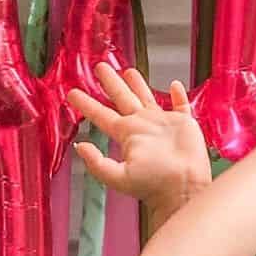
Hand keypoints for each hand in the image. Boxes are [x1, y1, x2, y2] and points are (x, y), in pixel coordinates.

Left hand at [68, 65, 211, 225]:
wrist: (183, 188)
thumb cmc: (153, 185)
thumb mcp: (118, 177)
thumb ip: (97, 163)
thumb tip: (80, 146)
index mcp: (126, 135)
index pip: (101, 115)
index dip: (86, 103)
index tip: (72, 92)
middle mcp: (142, 127)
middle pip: (122, 98)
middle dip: (110, 82)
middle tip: (100, 67)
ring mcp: (162, 125)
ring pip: (147, 98)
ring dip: (138, 84)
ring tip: (128, 71)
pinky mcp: (183, 125)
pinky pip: (181, 106)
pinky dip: (178, 96)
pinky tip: (174, 85)